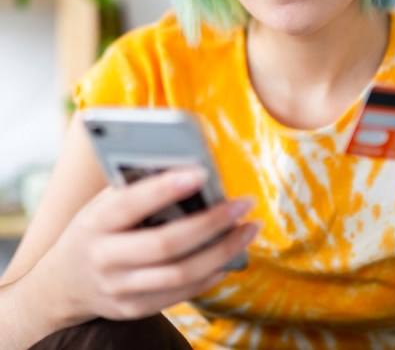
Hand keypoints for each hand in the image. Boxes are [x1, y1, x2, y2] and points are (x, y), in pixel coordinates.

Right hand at [33, 167, 256, 324]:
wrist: (62, 283)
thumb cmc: (95, 229)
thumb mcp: (103, 204)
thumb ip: (137, 190)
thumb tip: (191, 169)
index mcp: (94, 223)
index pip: (131, 204)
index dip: (166, 189)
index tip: (201, 172)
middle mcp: (104, 258)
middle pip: (166, 244)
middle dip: (212, 222)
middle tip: (244, 204)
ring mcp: (119, 289)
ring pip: (181, 273)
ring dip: (223, 251)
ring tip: (249, 228)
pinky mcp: (135, 308)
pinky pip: (182, 293)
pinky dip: (212, 273)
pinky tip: (231, 255)